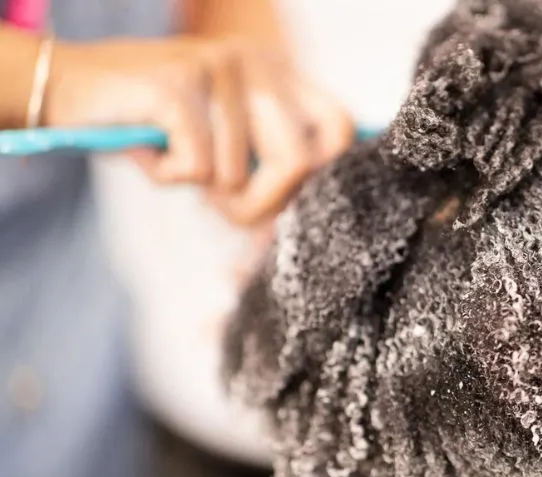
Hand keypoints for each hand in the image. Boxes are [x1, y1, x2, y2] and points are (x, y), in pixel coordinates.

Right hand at [43, 37, 352, 225]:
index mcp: (279, 73)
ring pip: (239, 174)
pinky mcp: (178, 84)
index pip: (340, 130)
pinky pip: (196, 168)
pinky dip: (168, 175)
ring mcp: (218, 66)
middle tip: (223, 206)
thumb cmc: (156, 125)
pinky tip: (150, 148)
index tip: (279, 200)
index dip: (319, 178)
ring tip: (174, 159)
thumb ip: (270, 163)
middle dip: (259, 205)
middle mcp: (257, 61)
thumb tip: (308, 219)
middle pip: (297, 163)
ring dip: (203, 189)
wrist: (70, 87)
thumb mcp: (226, 140)